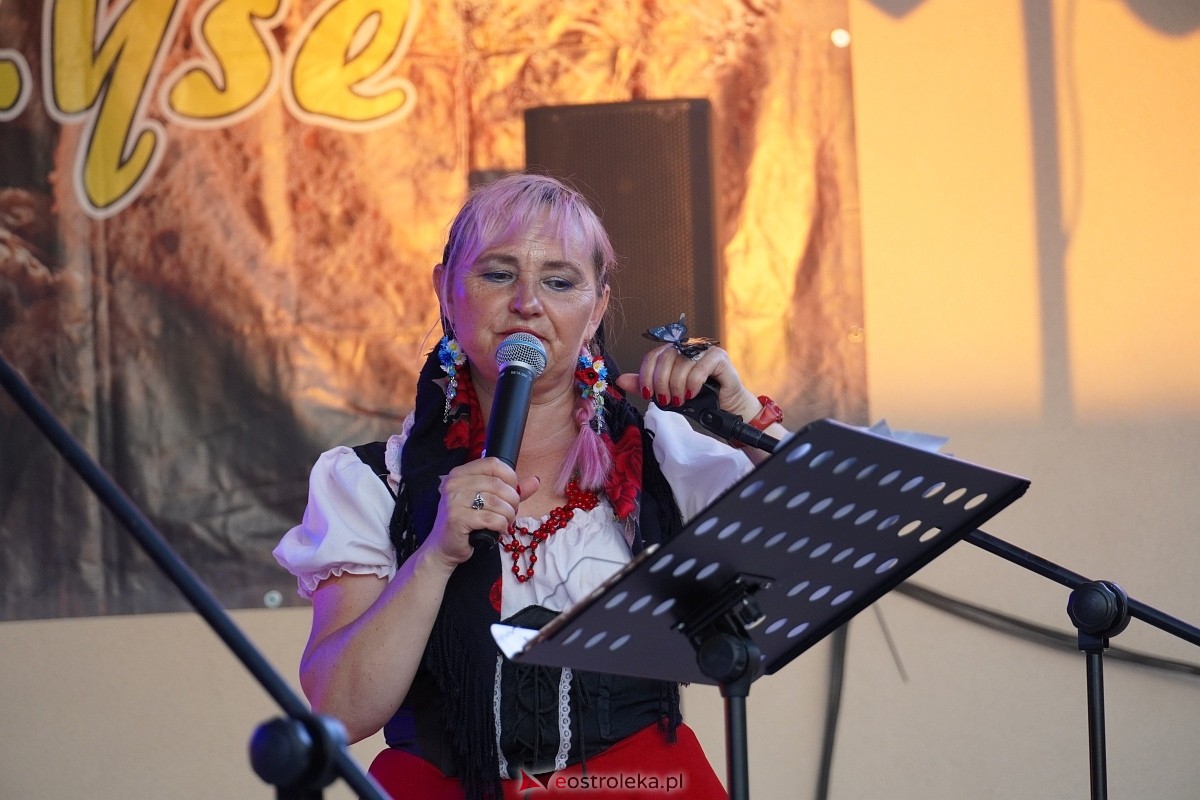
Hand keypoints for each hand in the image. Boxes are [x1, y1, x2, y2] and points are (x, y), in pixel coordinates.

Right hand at [423, 458, 539, 568]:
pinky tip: (500, 531)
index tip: (513, 492)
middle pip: (497, 484)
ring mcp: (453, 501)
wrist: (444, 548)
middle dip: (512, 501)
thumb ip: (511, 490)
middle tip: (511, 513)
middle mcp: (454, 483)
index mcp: (460, 474)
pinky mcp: (457, 519)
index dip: (510, 477)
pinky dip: (501, 526)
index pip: (493, 464)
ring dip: (508, 515)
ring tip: (506, 523)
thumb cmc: (467, 523)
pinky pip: (491, 519)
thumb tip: (535, 481)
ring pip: (496, 502)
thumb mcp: (487, 502)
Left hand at [614, 344, 760, 419]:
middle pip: (665, 359)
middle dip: (662, 384)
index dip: (646, 376)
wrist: (725, 407)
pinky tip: (693, 394)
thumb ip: (646, 386)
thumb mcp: (667, 394)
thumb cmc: (698, 398)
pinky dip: (693, 384)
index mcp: (673, 351)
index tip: (648, 395)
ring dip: (677, 387)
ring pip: (681, 364)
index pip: (652, 356)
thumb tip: (620, 380)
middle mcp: (687, 346)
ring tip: (681, 400)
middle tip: (666, 401)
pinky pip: (699, 367)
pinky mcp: (718, 356)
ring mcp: (703, 349)